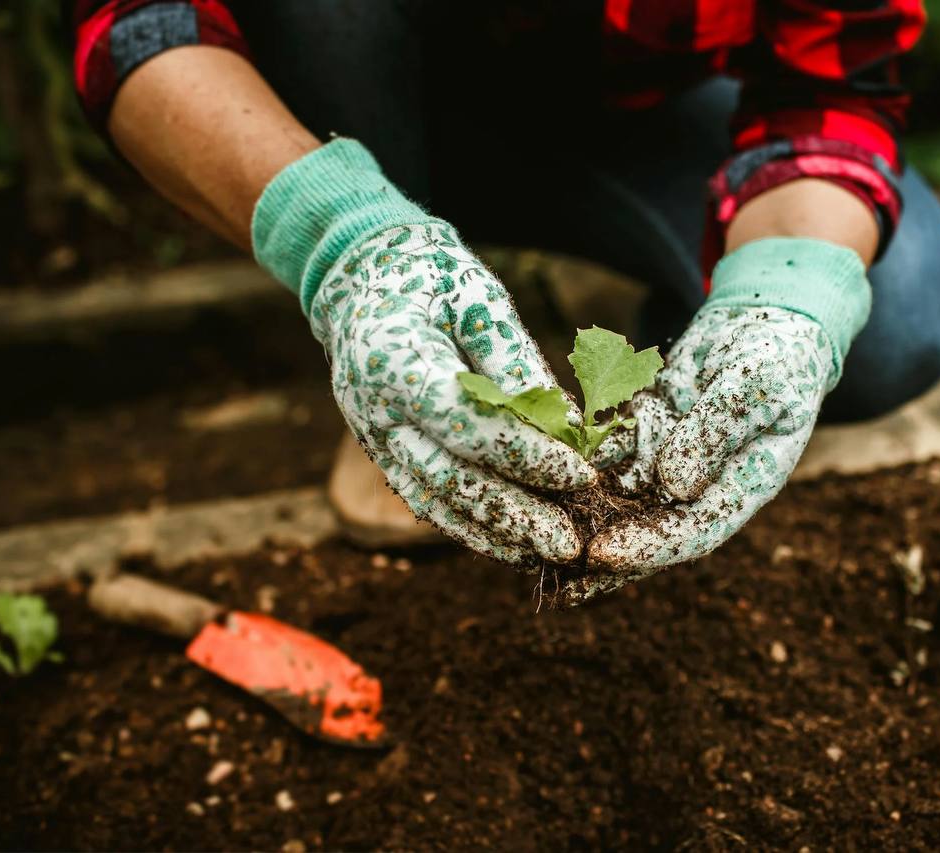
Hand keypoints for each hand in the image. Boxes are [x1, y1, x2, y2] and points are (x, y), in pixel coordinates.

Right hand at [252, 140, 595, 565]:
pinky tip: (513, 544)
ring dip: (494, 534)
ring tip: (548, 553)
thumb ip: (515, 362)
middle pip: (448, 478)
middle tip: (570, 543)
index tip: (579, 475)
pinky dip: (470, 526)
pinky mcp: (383, 452)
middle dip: (514, 515)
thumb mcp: (478, 298)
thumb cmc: (429, 276)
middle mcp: (374, 411)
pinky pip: (426, 499)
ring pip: (434, 501)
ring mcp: (373, 438)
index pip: (466, 425)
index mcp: (394, 363)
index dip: (525, 455)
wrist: (360, 276)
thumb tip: (567, 425)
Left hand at [565, 238, 871, 601]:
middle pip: (647, 529)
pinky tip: (534, 463)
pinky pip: (604, 450)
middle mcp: (700, 485)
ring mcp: (668, 459)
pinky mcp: (643, 432)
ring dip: (576, 513)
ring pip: (618, 495)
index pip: (693, 531)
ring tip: (528, 530)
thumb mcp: (755, 388)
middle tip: (550, 569)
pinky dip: (572, 460)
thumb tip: (675, 484)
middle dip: (600, 551)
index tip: (602, 554)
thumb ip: (717, 431)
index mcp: (742, 488)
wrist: (764, 322)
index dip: (648, 548)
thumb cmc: (778, 356)